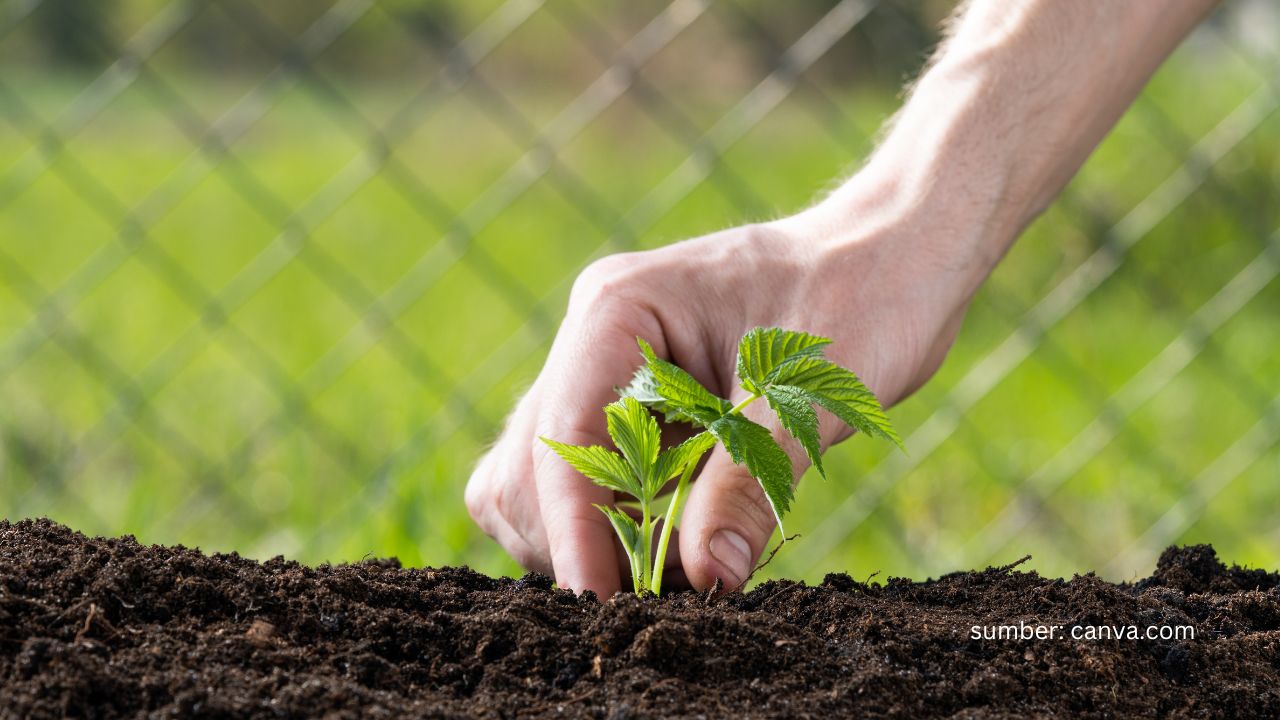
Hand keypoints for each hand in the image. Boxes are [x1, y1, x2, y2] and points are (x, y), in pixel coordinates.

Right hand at [465, 185, 976, 596]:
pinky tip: (688, 548)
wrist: (895, 260)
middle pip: (529, 469)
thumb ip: (751, 481)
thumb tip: (708, 576)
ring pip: (547, 484)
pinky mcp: (634, 410)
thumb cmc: (865, 296)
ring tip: (684, 571)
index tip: (601, 606)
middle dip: (582, 541)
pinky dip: (625, 531)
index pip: (563, 438)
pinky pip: (597, 486)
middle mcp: (594, 341)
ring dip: (598, 541)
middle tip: (664, 593)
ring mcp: (608, 375)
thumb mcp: (812, 392)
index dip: (575, 529)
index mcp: (619, 310)